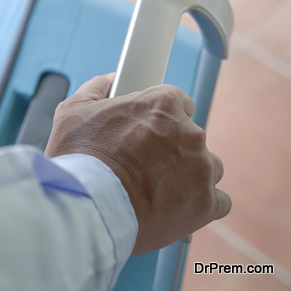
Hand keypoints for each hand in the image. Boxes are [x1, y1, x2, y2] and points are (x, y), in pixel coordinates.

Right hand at [45, 74, 230, 254]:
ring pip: (206, 167)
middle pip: (190, 136)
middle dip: (170, 148)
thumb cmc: (79, 161)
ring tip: (154, 188)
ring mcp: (201, 169)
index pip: (178, 100)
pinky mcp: (207, 203)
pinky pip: (217, 201)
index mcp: (161, 105)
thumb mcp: (72, 111)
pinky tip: (172, 207)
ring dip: (187, 175)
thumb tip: (109, 81)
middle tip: (141, 163)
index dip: (161, 116)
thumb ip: (96, 89)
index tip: (149, 129)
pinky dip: (198, 204)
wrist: (89, 209)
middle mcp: (189, 133)